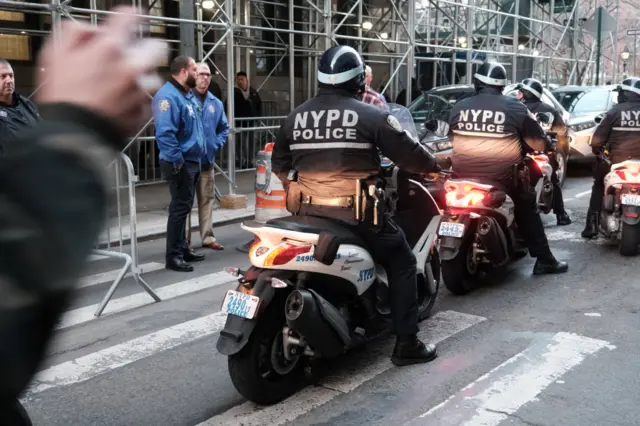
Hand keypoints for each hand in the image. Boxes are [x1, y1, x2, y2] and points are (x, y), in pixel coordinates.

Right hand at [35, 6, 166, 136]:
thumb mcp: (56, 53)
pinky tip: (122, 103)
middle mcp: (132, 67)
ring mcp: (141, 90)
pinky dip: (138, 100)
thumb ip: (76, 32)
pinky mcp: (144, 111)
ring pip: (154, 76)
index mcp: (110, 48)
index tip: (131, 18)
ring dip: (142, 78)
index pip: (130, 17)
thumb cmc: (63, 96)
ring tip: (122, 86)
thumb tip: (93, 30)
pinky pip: (148, 100)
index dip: (130, 16)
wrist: (74, 134)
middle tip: (132, 56)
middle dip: (146, 49)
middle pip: (158, 46)